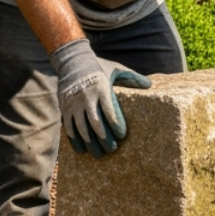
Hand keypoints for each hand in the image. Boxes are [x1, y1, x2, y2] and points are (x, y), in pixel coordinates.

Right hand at [50, 38, 151, 157]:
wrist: (72, 61)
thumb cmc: (99, 67)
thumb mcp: (116, 69)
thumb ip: (132, 77)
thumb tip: (149, 85)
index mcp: (102, 89)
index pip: (110, 111)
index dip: (116, 125)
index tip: (122, 136)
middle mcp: (87, 98)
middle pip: (96, 124)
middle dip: (105, 139)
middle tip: (112, 150)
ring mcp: (74, 104)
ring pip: (82, 128)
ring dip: (90, 143)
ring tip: (99, 154)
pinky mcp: (65, 108)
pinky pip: (69, 128)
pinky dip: (75, 140)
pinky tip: (81, 150)